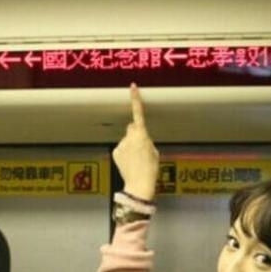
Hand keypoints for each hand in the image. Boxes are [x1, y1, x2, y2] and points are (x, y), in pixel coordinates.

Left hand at [112, 83, 158, 200]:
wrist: (139, 184)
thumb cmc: (150, 169)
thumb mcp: (155, 152)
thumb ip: (147, 141)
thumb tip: (141, 139)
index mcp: (142, 135)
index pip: (138, 113)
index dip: (136, 99)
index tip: (133, 87)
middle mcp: (129, 137)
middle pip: (132, 127)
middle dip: (136, 133)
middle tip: (142, 147)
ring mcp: (121, 144)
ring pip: (127, 139)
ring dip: (131, 145)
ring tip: (137, 159)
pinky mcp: (115, 152)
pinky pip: (121, 148)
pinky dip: (125, 153)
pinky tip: (130, 162)